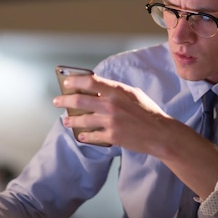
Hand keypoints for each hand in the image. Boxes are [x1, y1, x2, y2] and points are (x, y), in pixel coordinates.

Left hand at [52, 73, 169, 153]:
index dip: (74, 81)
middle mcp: (111, 105)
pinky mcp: (112, 137)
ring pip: (82, 120)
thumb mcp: (132, 94)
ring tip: (65, 120)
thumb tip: (95, 87)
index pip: (90, 81)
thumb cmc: (148, 111)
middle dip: (64, 101)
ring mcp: (110, 122)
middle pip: (79, 101)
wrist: (161, 133)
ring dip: (70, 120)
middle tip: (57, 101)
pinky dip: (84, 135)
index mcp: (117, 91)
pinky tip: (80, 135)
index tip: (66, 83)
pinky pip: (91, 136)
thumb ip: (114, 90)